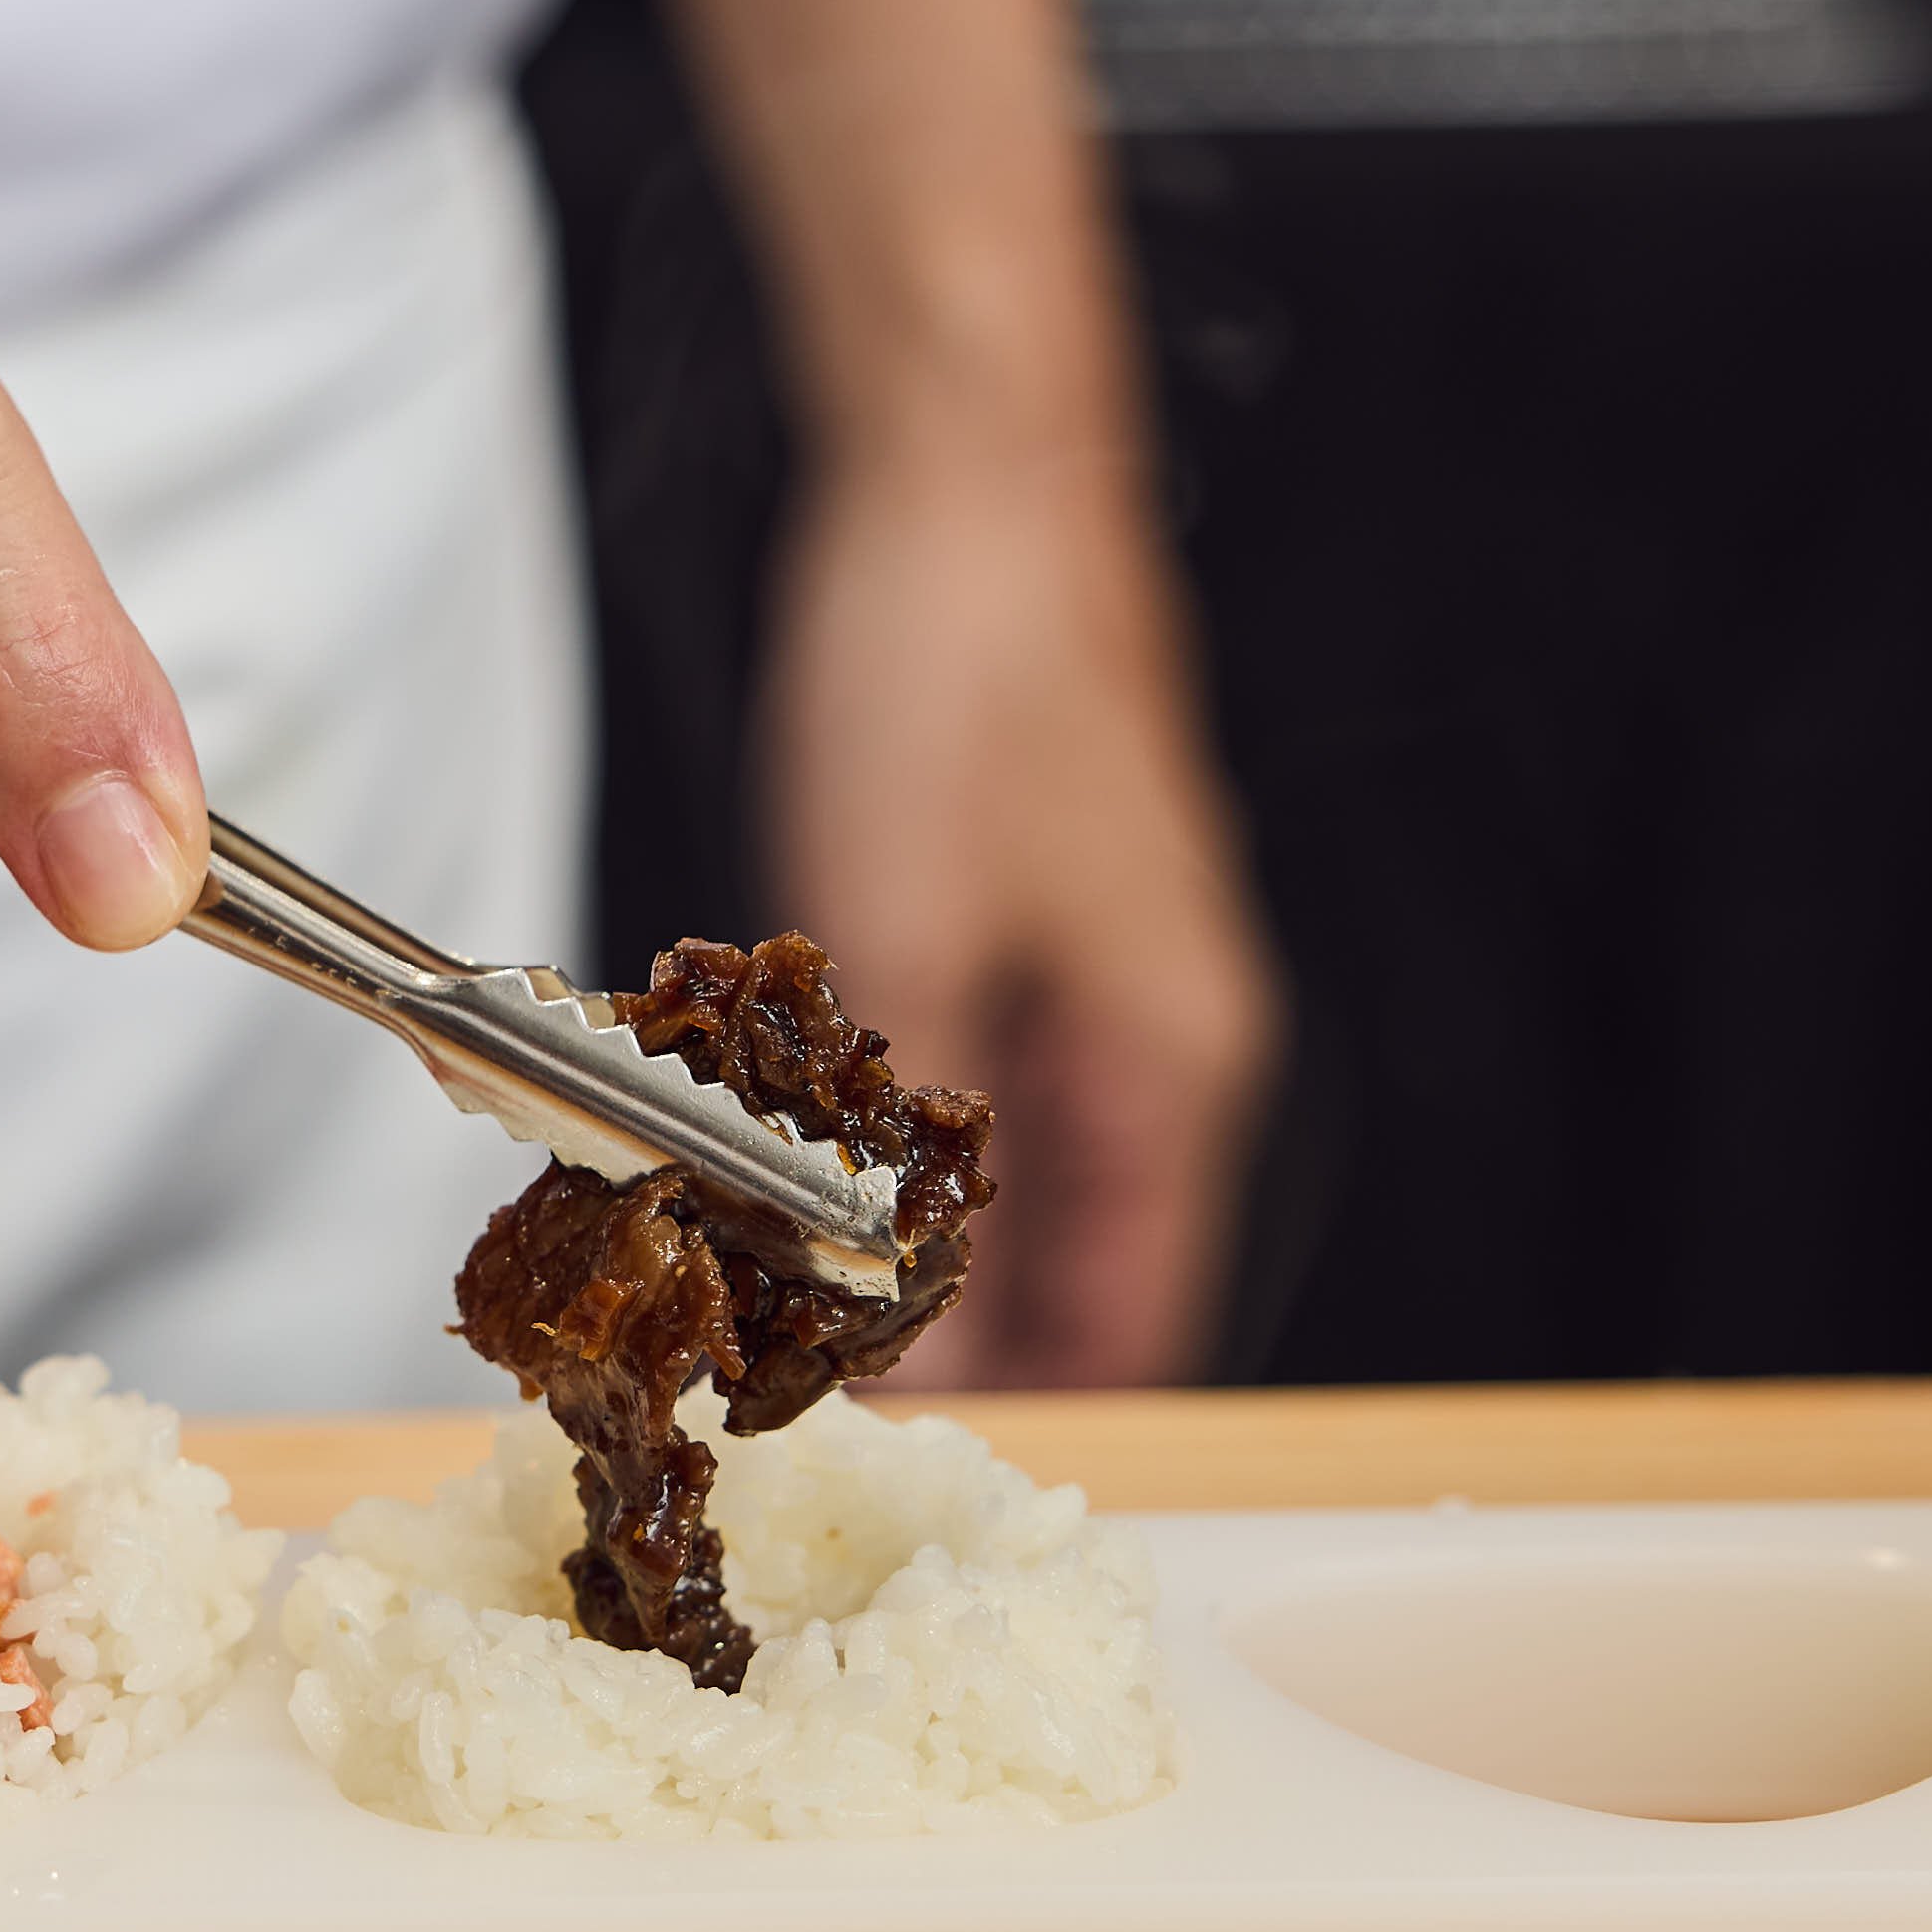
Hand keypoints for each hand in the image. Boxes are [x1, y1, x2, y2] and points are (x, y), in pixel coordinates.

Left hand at [758, 456, 1277, 1387]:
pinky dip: (877, 1133)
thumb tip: (850, 1292)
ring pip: (1002, 1174)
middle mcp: (1155, 1036)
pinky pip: (960, 1079)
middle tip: (786, 1393)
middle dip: (940, 1334)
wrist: (965, 474)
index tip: (884, 1457)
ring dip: (894, 1234)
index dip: (1017, 1407)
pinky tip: (768, 1152)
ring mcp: (1094, 974)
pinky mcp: (1023, 917)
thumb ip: (886, 1119)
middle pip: (1069, 1261)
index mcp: (1173, 1062)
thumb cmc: (966, 666)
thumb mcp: (900, 924)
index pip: (1127, 1320)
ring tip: (758, 1298)